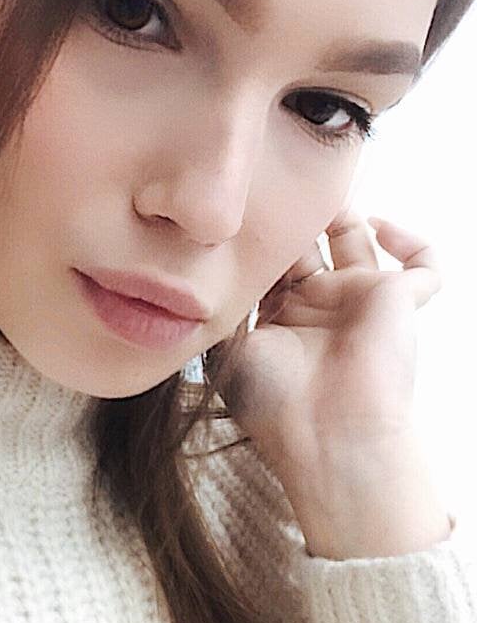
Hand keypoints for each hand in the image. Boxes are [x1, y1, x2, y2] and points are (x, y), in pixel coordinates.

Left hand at [216, 204, 441, 467]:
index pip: (271, 263)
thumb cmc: (274, 403)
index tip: (241, 211)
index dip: (258, 236)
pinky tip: (382, 226)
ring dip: (342, 212)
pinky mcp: (400, 303)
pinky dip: (414, 241)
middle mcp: (320, 308)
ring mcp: (360, 303)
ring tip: (320, 190)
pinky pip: (426, 266)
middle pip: (309, 244)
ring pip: (359, 242)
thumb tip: (197, 276)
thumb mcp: (227, 347)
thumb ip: (220, 307)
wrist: (326, 435)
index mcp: (281, 320)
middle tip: (275, 187)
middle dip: (293, 216)